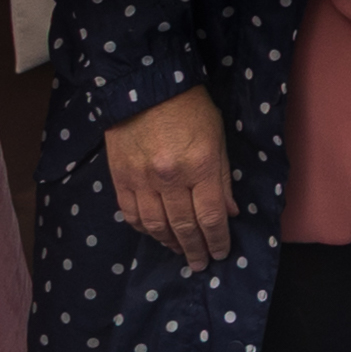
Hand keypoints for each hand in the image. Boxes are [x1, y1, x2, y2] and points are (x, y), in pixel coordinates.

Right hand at [105, 87, 235, 268]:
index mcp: (200, 166)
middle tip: (201, 264)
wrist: (144, 86)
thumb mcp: (218, 137)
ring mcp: (142, 179)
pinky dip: (143, 228)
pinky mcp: (120, 177)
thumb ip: (223, 177)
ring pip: (156, 225)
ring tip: (180, 252)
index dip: (218, 240)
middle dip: (196, 249)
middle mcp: (170, 178)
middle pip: (185, 227)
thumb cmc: (190, 108)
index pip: (211, 217)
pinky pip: (131, 213)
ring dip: (170, 243)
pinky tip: (154, 234)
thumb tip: (230, 212)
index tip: (222, 254)